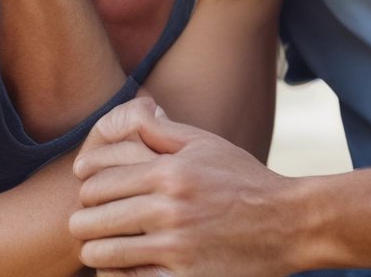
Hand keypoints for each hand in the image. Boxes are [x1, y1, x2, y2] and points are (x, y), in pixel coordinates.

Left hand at [71, 99, 296, 276]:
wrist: (286, 223)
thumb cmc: (243, 178)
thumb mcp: (206, 143)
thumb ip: (162, 129)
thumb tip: (133, 109)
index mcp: (170, 171)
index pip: (99, 179)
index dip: (86, 183)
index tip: (87, 187)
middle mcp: (169, 208)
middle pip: (92, 216)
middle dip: (84, 217)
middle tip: (90, 218)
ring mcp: (175, 247)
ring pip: (101, 252)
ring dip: (95, 247)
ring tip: (101, 243)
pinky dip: (114, 273)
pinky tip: (119, 265)